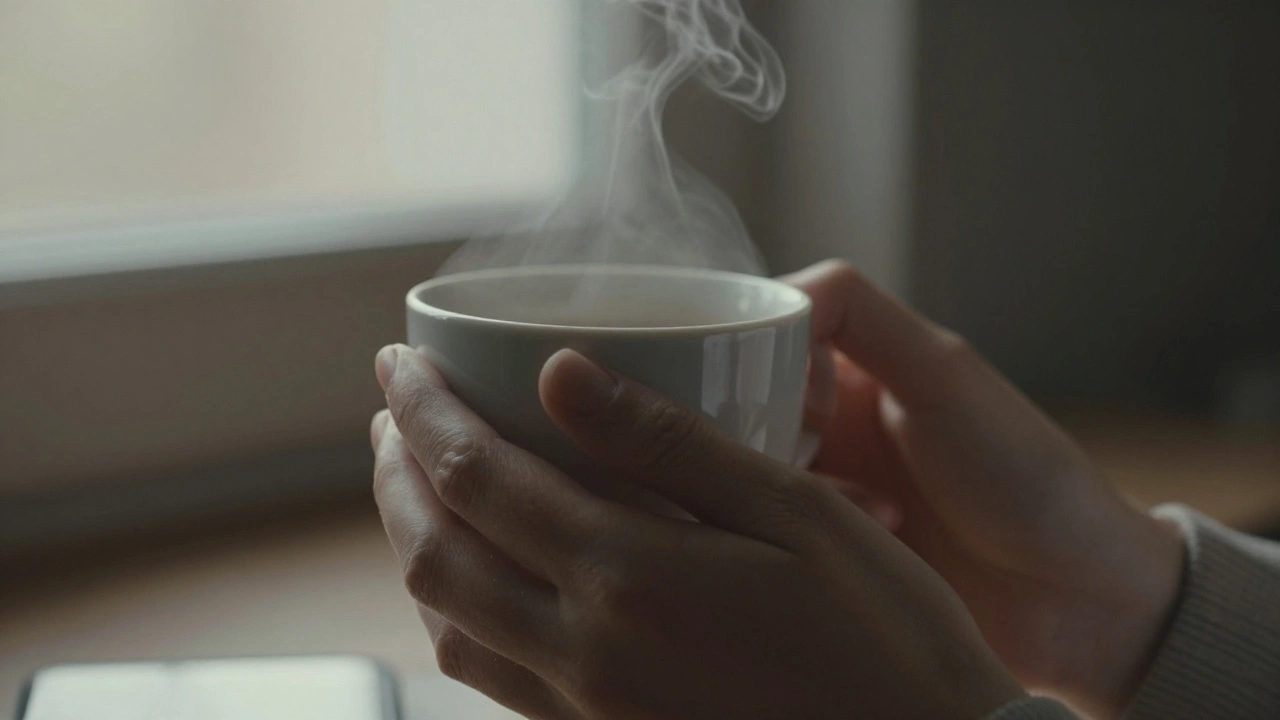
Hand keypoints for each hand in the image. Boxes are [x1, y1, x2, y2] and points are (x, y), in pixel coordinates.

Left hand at [372, 344, 1024, 719]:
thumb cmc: (882, 631)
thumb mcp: (792, 510)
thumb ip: (665, 441)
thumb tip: (558, 371)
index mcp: (627, 576)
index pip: (475, 475)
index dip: (420, 410)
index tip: (399, 361)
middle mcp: (585, 651)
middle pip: (435, 550)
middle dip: (396, 471)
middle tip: (395, 412)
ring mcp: (587, 708)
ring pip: (447, 621)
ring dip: (413, 539)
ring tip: (419, 480)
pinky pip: (490, 674)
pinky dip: (457, 609)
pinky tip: (481, 574)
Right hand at [785, 260, 1184, 717]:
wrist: (1075, 596)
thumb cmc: (1023, 472)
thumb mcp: (940, 371)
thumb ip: (854, 313)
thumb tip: (771, 295)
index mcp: (854, 366)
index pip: (758, 341)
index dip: (745, 361)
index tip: (756, 389)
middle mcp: (831, 424)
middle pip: (741, 410)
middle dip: (765, 434)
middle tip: (807, 457)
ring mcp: (827, 492)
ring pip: (755, 473)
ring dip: (801, 489)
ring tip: (873, 506)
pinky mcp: (826, 552)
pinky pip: (778, 533)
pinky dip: (817, 533)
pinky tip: (883, 535)